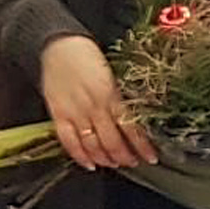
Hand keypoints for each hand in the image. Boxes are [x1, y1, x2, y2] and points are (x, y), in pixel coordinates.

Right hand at [39, 35, 154, 168]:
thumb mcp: (111, 73)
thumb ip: (120, 96)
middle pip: (112, 142)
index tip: (151, 157)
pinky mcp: (59, 115)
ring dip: (106, 159)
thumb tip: (136, 116)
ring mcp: (75, 113)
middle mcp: (94, 106)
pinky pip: (69, 142)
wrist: (59, 45)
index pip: (131, 128)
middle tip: (133, 162)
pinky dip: (80, 156)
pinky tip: (89, 163)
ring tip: (114, 164)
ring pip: (93, 145)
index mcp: (110, 94)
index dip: (142, 146)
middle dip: (125, 156)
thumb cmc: (86, 55)